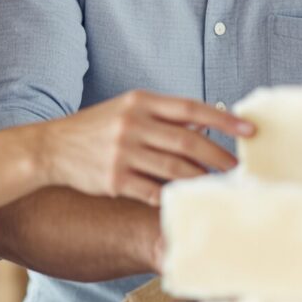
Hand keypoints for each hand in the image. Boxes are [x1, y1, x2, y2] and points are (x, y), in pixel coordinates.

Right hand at [23, 90, 251, 205]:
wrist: (52, 148)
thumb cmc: (96, 129)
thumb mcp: (126, 109)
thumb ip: (161, 115)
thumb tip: (205, 124)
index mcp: (140, 101)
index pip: (191, 108)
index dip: (223, 120)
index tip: (249, 130)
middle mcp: (133, 124)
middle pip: (188, 140)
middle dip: (219, 156)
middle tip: (240, 168)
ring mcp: (123, 153)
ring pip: (175, 168)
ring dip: (203, 178)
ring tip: (221, 185)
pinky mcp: (115, 179)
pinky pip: (154, 191)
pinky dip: (174, 195)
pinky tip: (189, 199)